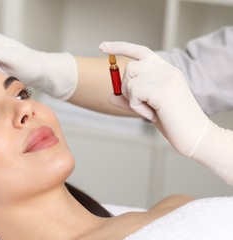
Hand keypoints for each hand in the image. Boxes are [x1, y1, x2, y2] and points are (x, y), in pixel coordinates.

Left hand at [100, 41, 232, 183]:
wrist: (195, 135)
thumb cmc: (173, 121)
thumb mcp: (148, 108)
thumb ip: (130, 100)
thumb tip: (111, 95)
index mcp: (165, 69)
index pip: (140, 51)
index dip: (120, 47)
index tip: (102, 47)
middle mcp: (167, 68)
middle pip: (129, 68)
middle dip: (127, 89)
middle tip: (144, 105)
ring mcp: (166, 77)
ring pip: (129, 82)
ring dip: (133, 100)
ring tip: (152, 109)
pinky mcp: (162, 89)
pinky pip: (134, 94)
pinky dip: (137, 108)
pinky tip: (153, 113)